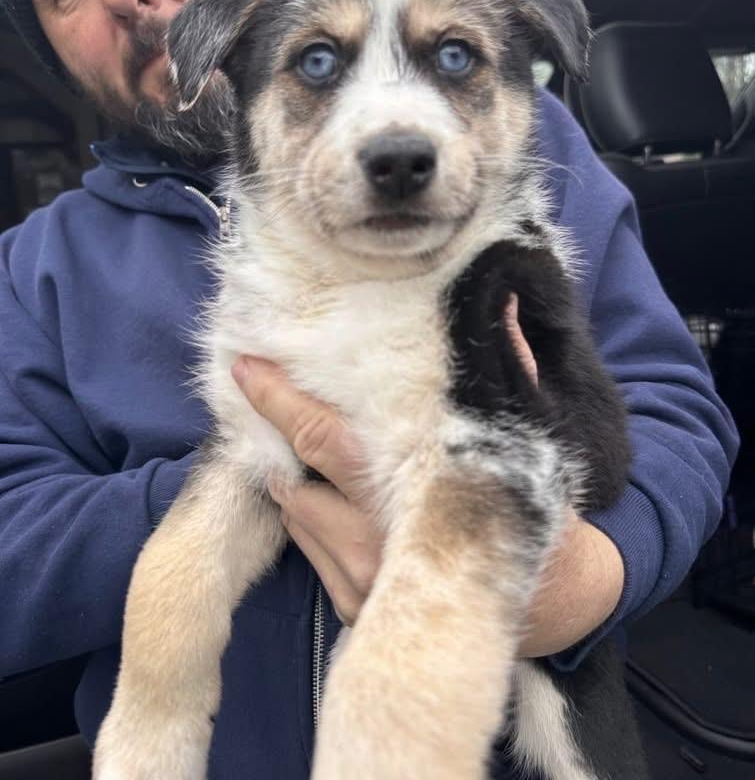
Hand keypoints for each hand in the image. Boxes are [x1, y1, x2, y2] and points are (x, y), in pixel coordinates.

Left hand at [232, 294, 623, 643]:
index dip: (280, 400)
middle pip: (296, 476)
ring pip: (295, 513)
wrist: (549, 599)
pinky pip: (307, 549)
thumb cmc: (527, 507)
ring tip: (300, 447)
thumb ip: (504, 372)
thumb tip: (495, 305)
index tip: (246, 367)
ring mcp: (361, 580)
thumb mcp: (522, 439)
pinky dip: (308, 516)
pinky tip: (328, 498)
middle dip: (268, 433)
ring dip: (293, 477)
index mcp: (412, 491)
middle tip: (254, 391)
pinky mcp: (355, 608)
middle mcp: (375, 541)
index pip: (322, 437)